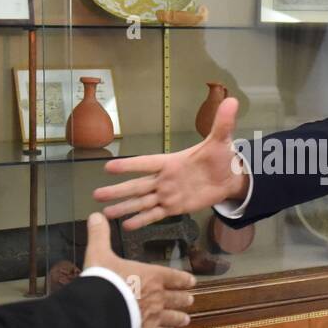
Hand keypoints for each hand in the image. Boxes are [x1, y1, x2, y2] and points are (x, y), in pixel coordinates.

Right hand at [82, 211, 195, 327]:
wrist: (99, 310)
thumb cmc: (103, 280)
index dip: (183, 279)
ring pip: (171, 318)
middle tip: (191, 300)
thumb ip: (99, 235)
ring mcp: (153, 317)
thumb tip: (95, 215)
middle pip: (176, 298)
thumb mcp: (98, 253)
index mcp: (151, 276)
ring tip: (185, 319)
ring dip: (179, 317)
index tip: (192, 281)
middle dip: (183, 299)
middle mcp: (157, 297)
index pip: (173, 276)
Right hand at [92, 97, 247, 230]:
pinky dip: (142, 221)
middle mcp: (164, 179)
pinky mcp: (175, 208)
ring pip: (142, 202)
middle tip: (96, 195)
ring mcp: (168, 194)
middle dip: (117, 191)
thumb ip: (222, 122)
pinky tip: (127, 226)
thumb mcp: (221, 140)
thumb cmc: (220, 157)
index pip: (146, 164)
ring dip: (124, 207)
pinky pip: (155, 215)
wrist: (229, 178)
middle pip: (137, 186)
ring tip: (105, 213)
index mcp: (171, 162)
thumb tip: (231, 101)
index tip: (108, 168)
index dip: (129, 166)